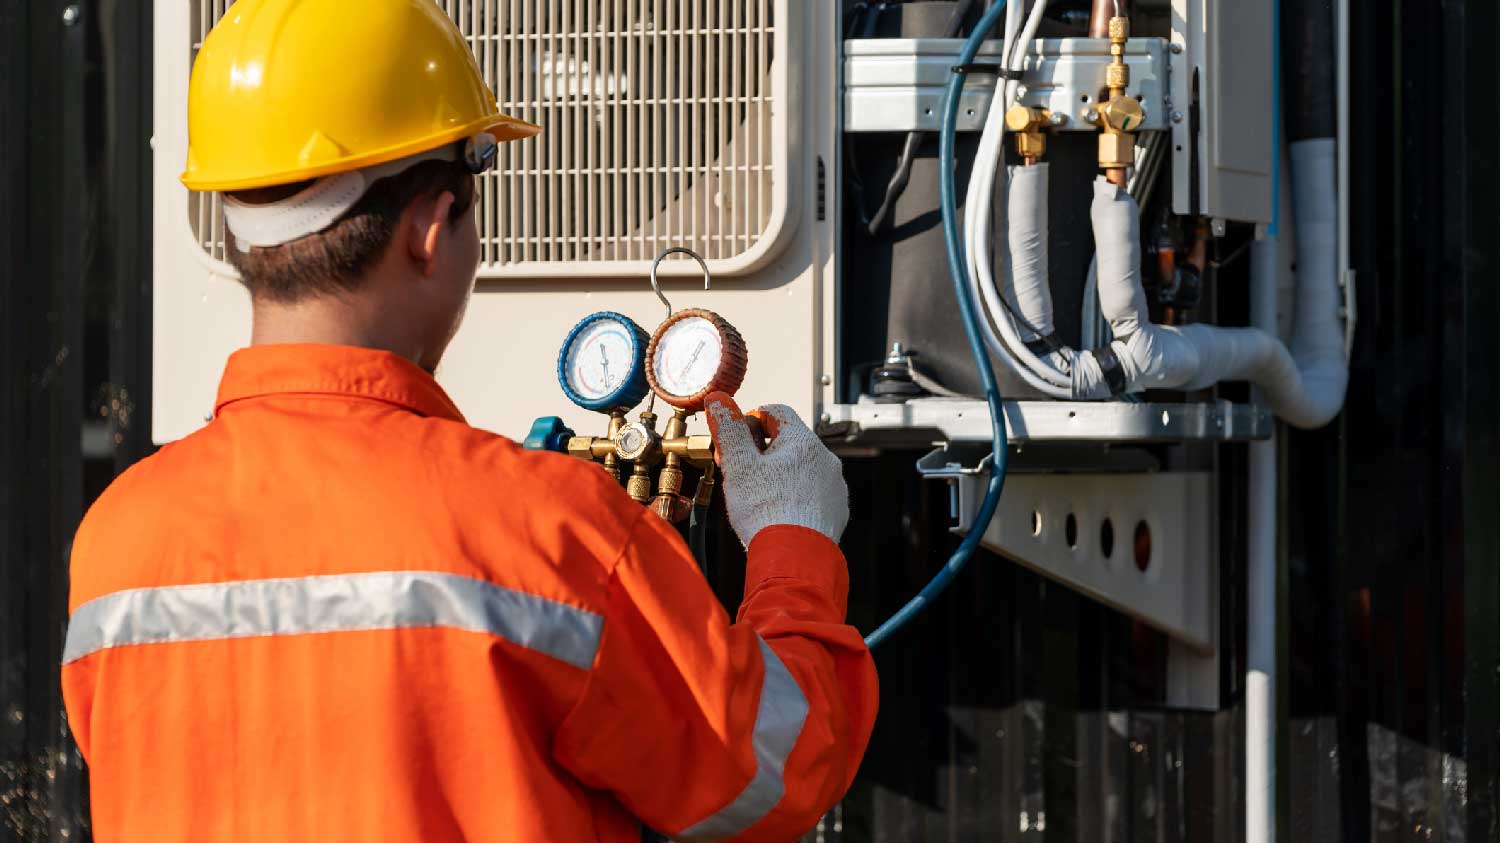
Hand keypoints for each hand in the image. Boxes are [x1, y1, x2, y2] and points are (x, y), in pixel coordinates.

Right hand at [704, 392, 848, 546]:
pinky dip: (794, 497)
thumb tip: (719, 400)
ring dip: (779, 475)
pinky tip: (778, 513)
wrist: (794, 558)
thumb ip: (728, 429)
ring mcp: (833, 486)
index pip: (776, 412)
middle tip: (740, 471)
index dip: (751, 420)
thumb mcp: (738, 465)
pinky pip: (812, 493)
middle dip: (762, 451)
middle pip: (789, 441)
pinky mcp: (836, 510)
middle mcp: (825, 459)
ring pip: (802, 469)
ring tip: (758, 496)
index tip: (736, 438)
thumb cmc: (766, 513)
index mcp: (803, 441)